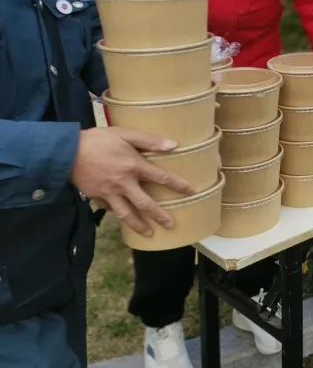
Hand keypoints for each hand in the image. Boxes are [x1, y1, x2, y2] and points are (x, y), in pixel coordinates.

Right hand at [70, 128, 191, 236]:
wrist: (65, 151)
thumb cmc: (97, 140)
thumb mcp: (124, 134)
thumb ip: (149, 140)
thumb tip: (173, 145)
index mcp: (133, 166)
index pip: (161, 178)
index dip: (177, 185)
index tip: (191, 192)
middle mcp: (123, 183)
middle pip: (145, 204)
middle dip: (159, 216)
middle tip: (171, 226)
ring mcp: (109, 193)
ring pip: (126, 214)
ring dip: (138, 224)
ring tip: (148, 233)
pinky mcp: (96, 196)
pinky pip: (109, 209)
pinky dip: (117, 214)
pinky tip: (124, 218)